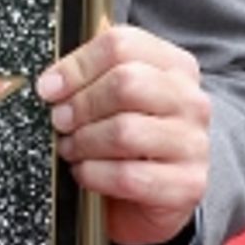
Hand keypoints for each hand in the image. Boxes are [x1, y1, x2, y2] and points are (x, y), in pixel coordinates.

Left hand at [36, 24, 209, 244]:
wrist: (151, 199)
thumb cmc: (126, 142)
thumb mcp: (112, 100)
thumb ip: (88, 79)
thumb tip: (51, 84)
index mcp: (175, 67)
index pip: (122, 45)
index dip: (76, 66)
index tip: (50, 88)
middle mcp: (191, 101)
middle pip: (125, 83)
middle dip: (80, 104)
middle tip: (60, 121)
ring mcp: (194, 143)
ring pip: (124, 131)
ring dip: (83, 142)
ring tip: (71, 148)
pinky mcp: (187, 184)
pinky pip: (126, 175)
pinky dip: (93, 174)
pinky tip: (85, 173)